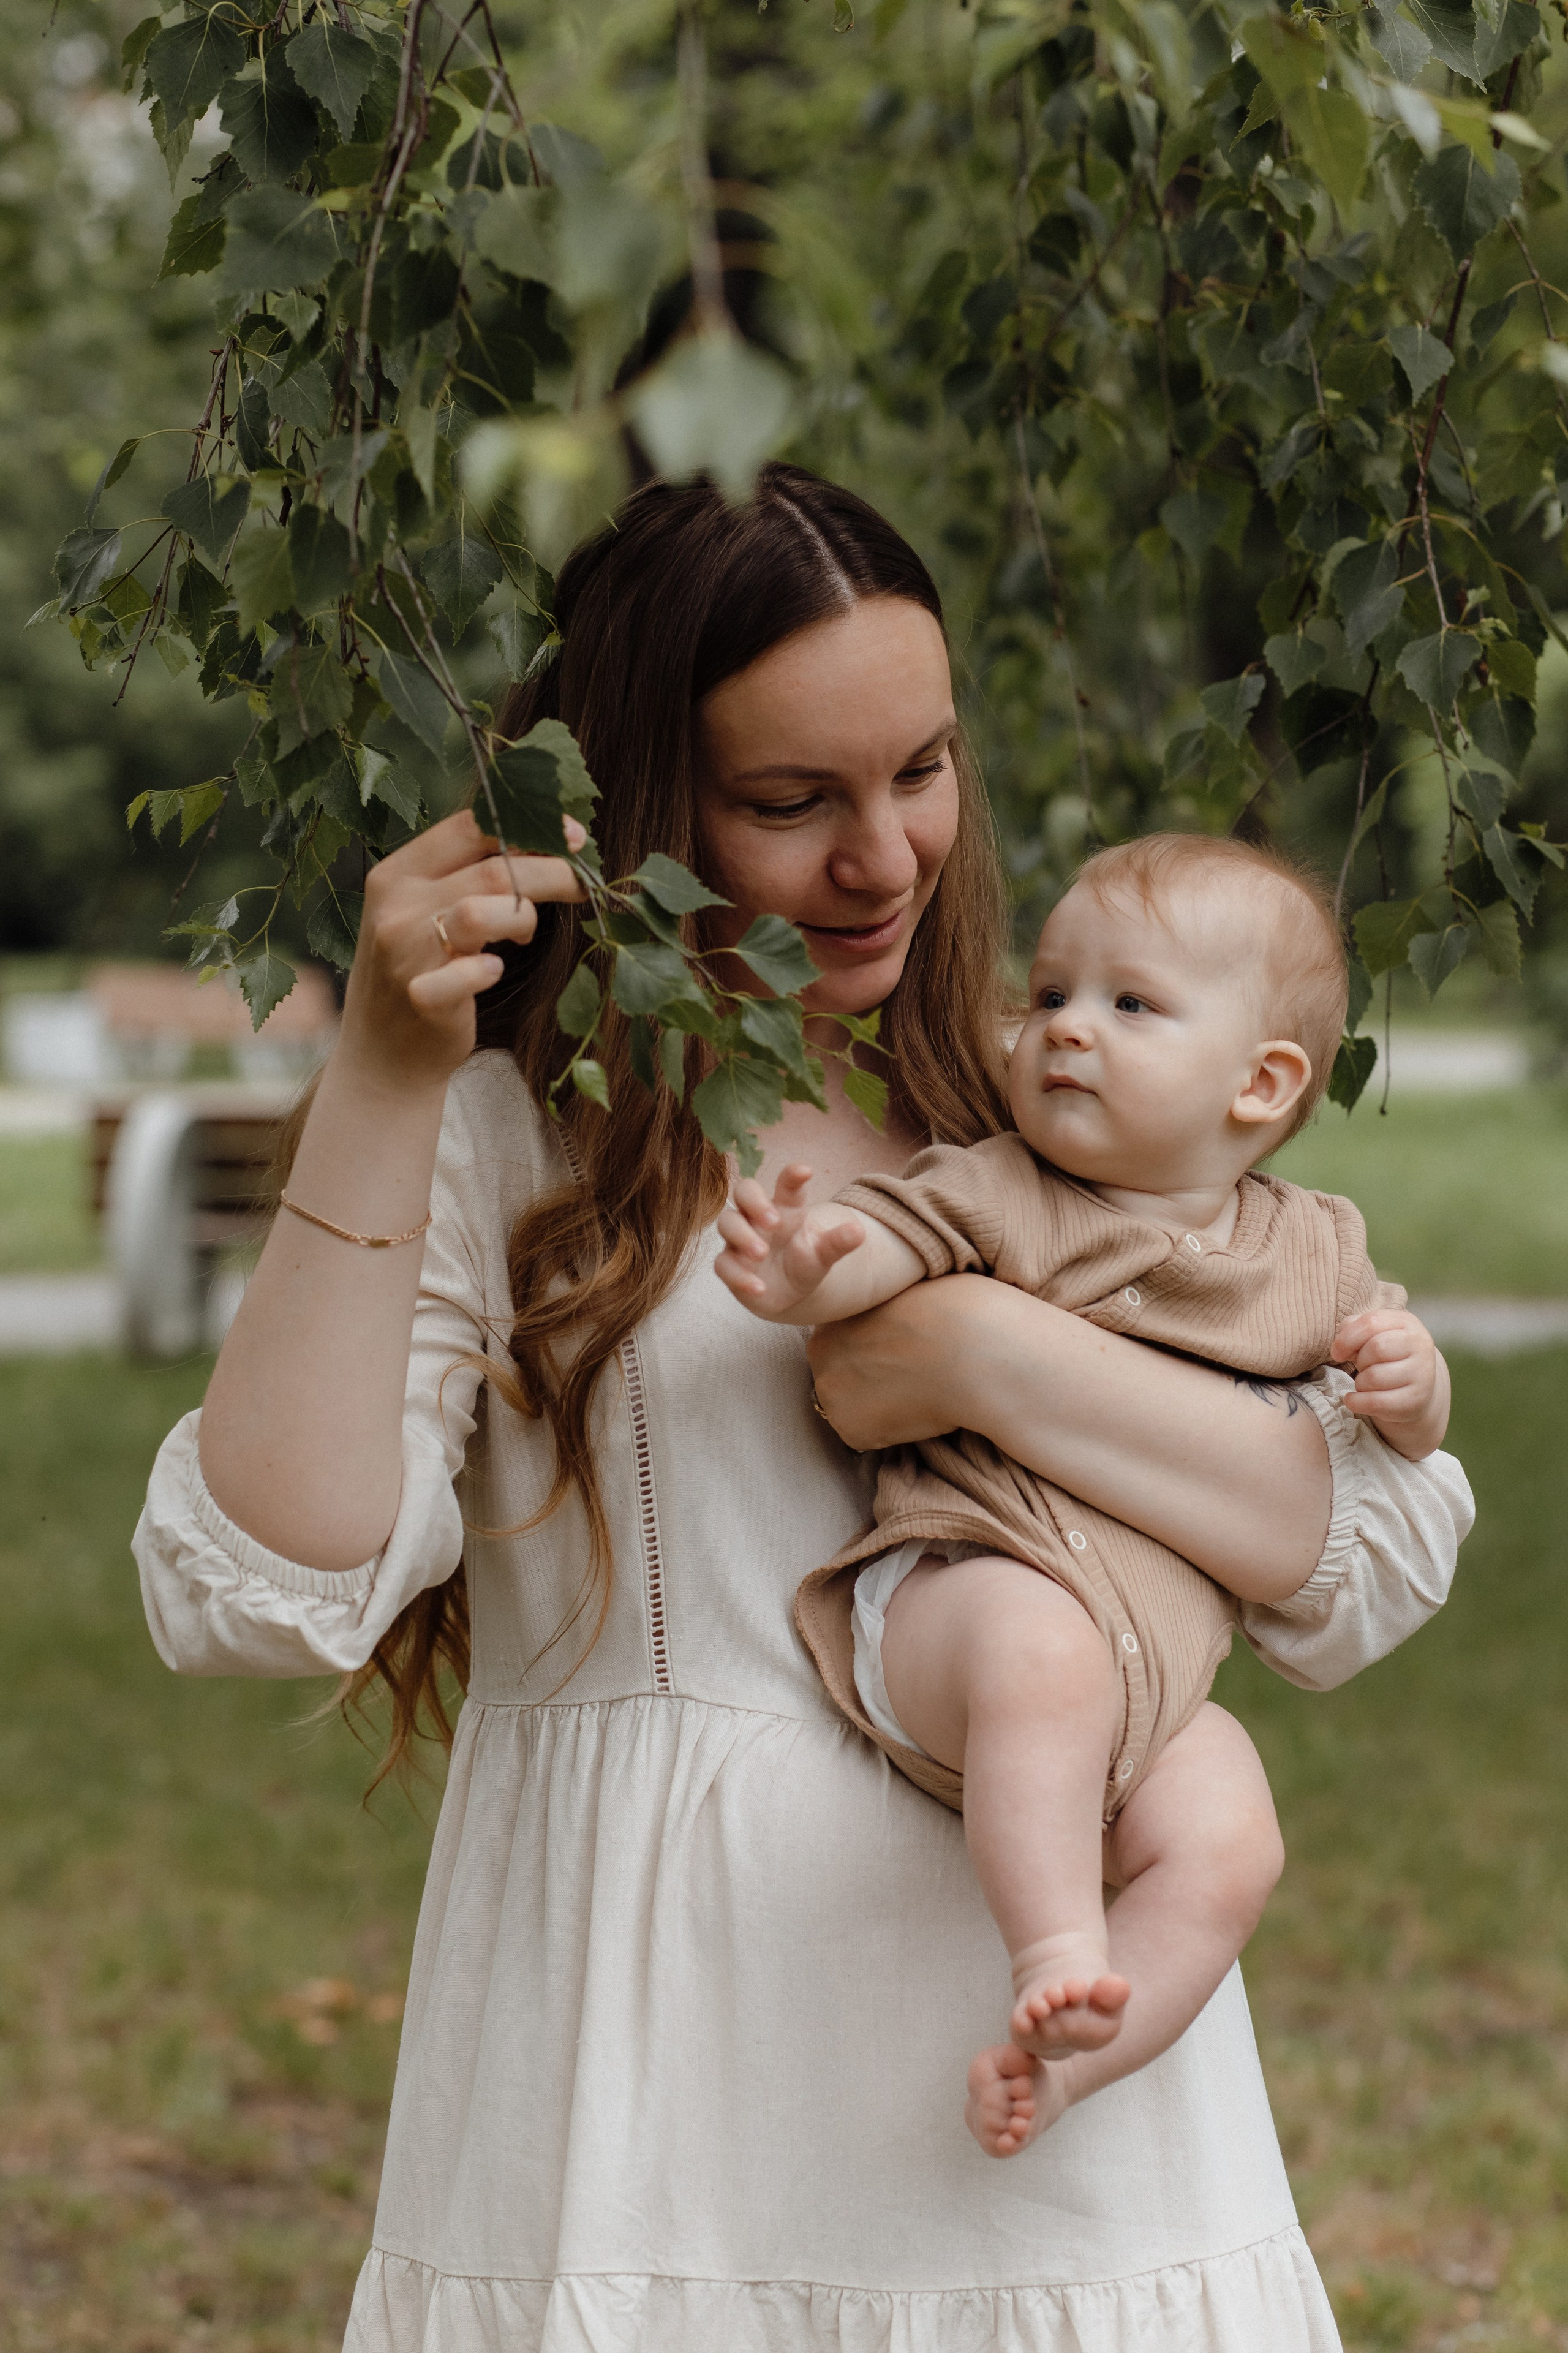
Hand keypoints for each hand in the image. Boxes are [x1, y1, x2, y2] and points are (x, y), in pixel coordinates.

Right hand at [337, 809, 586, 1091]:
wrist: (381, 1054)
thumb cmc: (418, 973)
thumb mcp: (425, 912)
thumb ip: (465, 876)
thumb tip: (540, 843)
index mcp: (397, 874)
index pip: (468, 827)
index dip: (527, 826)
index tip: (572, 835)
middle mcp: (396, 906)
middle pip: (493, 869)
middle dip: (550, 872)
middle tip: (579, 883)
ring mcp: (405, 953)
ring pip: (482, 911)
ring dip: (521, 918)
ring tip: (523, 934)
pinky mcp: (421, 997)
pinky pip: (469, 972)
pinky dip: (489, 971)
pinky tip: (492, 972)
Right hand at [714, 1163, 865, 1320]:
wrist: (790, 1294)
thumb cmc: (806, 1262)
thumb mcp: (824, 1254)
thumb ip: (838, 1242)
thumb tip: (859, 1231)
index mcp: (785, 1208)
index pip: (786, 1184)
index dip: (792, 1175)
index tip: (806, 1171)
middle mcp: (758, 1219)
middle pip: (743, 1192)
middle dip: (755, 1201)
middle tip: (774, 1221)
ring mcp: (740, 1240)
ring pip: (727, 1223)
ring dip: (743, 1236)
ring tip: (762, 1253)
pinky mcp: (731, 1266)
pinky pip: (723, 1265)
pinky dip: (739, 1275)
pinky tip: (759, 1287)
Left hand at [1331, 1308, 1449, 1460]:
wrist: (1418, 1384)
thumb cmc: (1388, 1354)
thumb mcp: (1374, 1333)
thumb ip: (1354, 1328)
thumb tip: (1340, 1347)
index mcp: (1407, 1323)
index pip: (1371, 1323)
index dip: (1347, 1339)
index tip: (1337, 1353)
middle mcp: (1420, 1345)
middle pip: (1376, 1348)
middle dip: (1360, 1361)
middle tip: (1362, 1368)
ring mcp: (1422, 1374)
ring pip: (1374, 1377)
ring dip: (1360, 1383)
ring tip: (1365, 1383)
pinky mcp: (1415, 1400)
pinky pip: (1377, 1402)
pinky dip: (1357, 1402)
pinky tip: (1354, 1399)